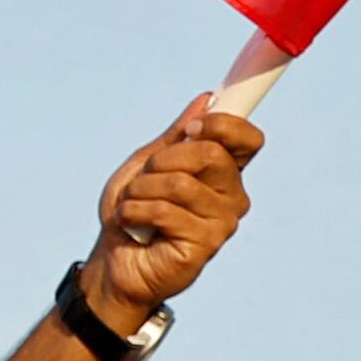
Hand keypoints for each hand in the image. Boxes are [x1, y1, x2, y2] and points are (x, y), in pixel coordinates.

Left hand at [89, 99, 261, 318]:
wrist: (112, 260)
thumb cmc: (133, 211)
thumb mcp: (147, 164)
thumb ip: (177, 136)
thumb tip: (206, 100)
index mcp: (223, 171)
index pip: (247, 139)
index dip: (224, 125)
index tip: (192, 129)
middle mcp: (232, 196)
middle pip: (211, 154)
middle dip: (162, 161)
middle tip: (144, 181)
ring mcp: (223, 222)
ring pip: (180, 182)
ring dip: (141, 191)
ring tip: (135, 207)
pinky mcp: (207, 245)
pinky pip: (166, 210)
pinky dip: (135, 212)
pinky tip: (133, 226)